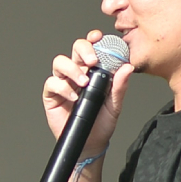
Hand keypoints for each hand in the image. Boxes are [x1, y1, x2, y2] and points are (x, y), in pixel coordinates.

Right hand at [42, 29, 132, 156]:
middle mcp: (77, 72)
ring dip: (72, 68)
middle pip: (75, 49)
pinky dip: (63, 87)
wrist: (90, 143)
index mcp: (93, 70)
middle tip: (93, 60)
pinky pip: (52, 82)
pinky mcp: (52, 95)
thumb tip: (127, 67)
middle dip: (83, 50)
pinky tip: (74, 97)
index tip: (99, 38)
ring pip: (60, 62)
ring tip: (83, 82)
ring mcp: (64, 82)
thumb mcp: (115, 104)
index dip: (93, 39)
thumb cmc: (102, 123)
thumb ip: (120, 86)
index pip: (92, 48)